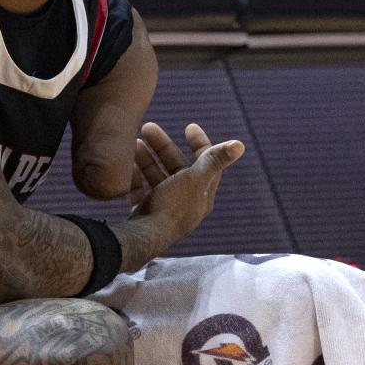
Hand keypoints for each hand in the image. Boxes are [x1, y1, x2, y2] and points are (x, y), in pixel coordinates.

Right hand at [128, 121, 244, 245]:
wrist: (143, 237)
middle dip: (163, 146)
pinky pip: (139, 190)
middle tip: (147, 127)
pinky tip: (124, 165)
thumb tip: (240, 144)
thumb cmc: (172, 207)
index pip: (206, 163)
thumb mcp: (195, 179)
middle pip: (176, 166)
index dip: (200, 142)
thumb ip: (215, 160)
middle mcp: (185, 200)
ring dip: (146, 158)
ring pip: (156, 176)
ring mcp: (164, 208)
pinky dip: (133, 176)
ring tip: (133, 142)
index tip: (189, 126)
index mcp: (201, 192)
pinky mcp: (145, 213)